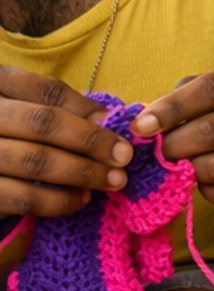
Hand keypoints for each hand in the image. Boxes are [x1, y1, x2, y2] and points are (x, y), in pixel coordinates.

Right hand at [0, 64, 134, 218]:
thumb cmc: (5, 139)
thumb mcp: (18, 113)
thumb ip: (52, 110)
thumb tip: (109, 117)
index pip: (44, 91)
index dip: (85, 108)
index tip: (118, 125)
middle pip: (43, 122)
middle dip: (91, 141)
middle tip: (124, 158)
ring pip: (36, 160)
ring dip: (82, 172)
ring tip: (112, 181)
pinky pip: (22, 197)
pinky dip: (57, 200)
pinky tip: (79, 200)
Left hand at [131, 61, 213, 211]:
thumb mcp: (212, 92)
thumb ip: (179, 99)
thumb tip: (144, 125)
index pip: (209, 89)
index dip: (171, 108)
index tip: (140, 127)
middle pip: (210, 131)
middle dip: (172, 146)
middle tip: (156, 154)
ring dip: (188, 171)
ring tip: (181, 166)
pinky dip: (206, 191)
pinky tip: (206, 181)